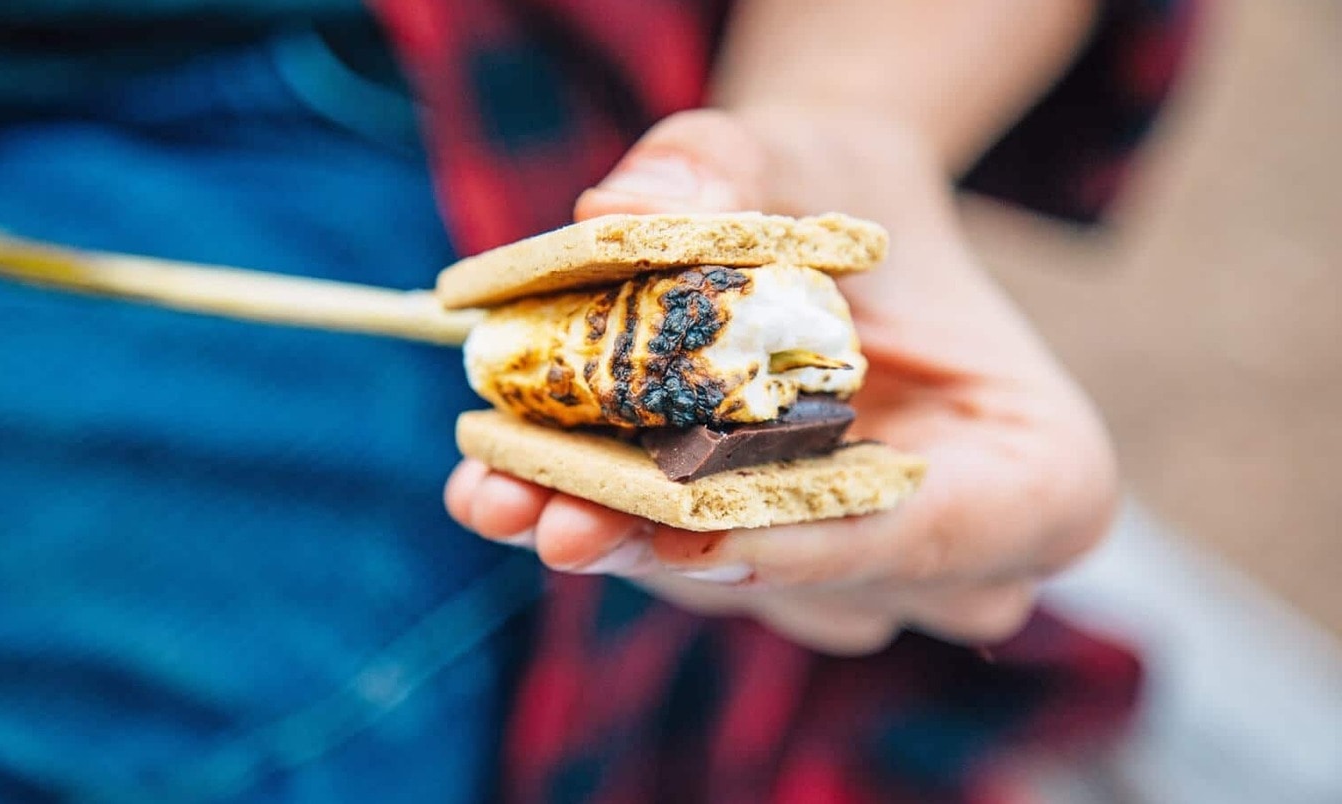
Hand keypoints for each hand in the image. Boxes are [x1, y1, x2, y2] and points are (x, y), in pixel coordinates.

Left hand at [444, 109, 1117, 654]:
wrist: (817, 223)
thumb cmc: (846, 191)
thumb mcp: (805, 148)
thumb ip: (729, 164)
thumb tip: (627, 208)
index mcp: (1043, 473)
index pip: (942, 533)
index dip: (814, 542)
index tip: (693, 527)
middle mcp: (958, 556)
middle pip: (817, 578)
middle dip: (674, 550)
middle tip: (556, 518)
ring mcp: (860, 577)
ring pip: (737, 587)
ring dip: (619, 541)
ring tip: (508, 492)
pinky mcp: (768, 571)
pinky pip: (686, 567)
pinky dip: (600, 525)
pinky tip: (501, 491)